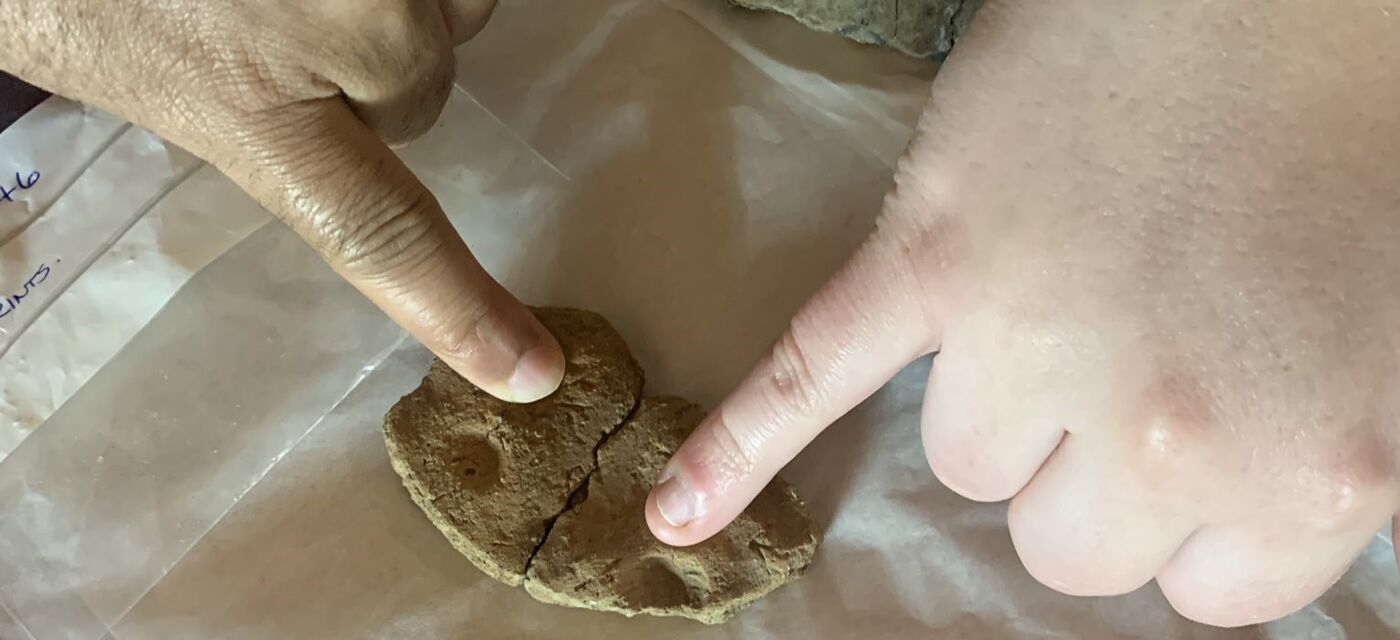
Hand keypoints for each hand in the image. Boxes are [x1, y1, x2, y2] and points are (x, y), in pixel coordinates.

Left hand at [1, 0, 564, 401]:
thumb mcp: (112, 52)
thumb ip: (226, 106)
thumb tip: (282, 109)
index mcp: (246, 97)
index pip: (377, 231)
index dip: (458, 307)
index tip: (528, 371)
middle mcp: (347, 29)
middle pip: (423, 83)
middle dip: (370, 63)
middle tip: (272, 9)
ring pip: (449, 3)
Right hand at [648, 0, 1399, 625]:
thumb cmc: (1359, 147)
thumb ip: (1315, 477)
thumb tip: (1215, 529)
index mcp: (1304, 468)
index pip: (1196, 593)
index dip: (1192, 518)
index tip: (1202, 453)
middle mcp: (1167, 434)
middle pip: (1062, 544)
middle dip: (1090, 473)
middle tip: (1133, 362)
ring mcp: (1036, 345)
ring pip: (969, 462)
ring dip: (1006, 408)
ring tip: (1057, 295)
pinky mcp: (935, 261)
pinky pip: (816, 380)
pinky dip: (743, 448)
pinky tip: (677, 513)